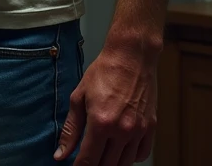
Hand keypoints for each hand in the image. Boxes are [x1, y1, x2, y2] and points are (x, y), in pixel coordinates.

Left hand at [54, 42, 157, 164]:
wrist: (131, 56)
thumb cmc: (104, 71)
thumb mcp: (79, 97)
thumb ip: (71, 129)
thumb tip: (60, 154)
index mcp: (100, 123)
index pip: (88, 161)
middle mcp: (121, 130)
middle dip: (95, 165)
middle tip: (88, 157)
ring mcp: (138, 130)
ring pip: (124, 164)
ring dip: (112, 162)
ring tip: (103, 153)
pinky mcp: (150, 127)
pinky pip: (141, 154)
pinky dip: (130, 157)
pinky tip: (121, 149)